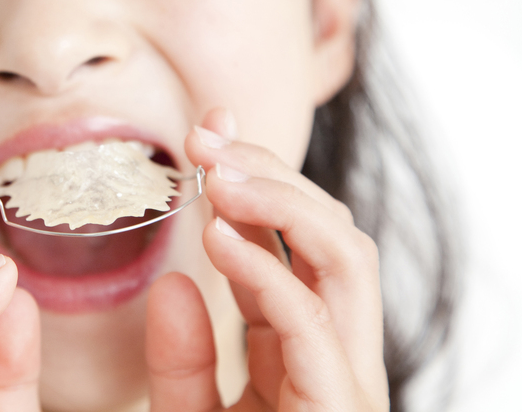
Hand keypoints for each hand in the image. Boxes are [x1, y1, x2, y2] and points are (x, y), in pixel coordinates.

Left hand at [146, 109, 387, 410]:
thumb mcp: (189, 411)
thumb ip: (181, 360)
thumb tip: (173, 285)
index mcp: (305, 348)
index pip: (291, 246)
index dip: (251, 185)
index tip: (205, 137)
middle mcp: (337, 354)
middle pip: (329, 234)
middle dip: (270, 173)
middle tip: (204, 139)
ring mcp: (348, 379)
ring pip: (344, 259)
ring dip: (282, 202)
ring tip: (214, 174)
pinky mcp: (341, 406)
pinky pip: (312, 319)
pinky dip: (268, 268)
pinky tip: (219, 237)